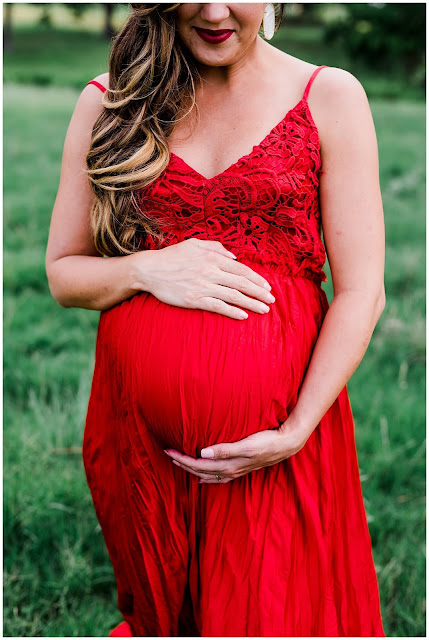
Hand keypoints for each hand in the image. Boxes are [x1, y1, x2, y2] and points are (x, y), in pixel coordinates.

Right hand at [139, 237, 275, 320]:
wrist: (149, 270)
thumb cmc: (171, 257)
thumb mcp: (194, 244)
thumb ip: (215, 248)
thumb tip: (234, 256)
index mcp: (212, 258)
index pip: (241, 270)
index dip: (257, 279)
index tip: (267, 287)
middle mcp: (210, 272)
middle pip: (241, 283)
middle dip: (259, 292)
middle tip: (272, 300)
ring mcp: (203, 286)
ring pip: (233, 296)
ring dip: (251, 303)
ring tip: (264, 310)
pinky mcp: (194, 299)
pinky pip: (218, 306)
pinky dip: (232, 311)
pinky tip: (243, 316)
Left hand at [164, 422, 311, 483]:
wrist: (286, 445)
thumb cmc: (267, 441)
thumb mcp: (246, 444)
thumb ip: (224, 449)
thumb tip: (201, 454)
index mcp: (228, 465)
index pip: (198, 465)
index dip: (182, 459)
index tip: (168, 451)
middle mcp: (230, 471)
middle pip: (199, 470)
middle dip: (182, 463)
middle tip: (167, 454)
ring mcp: (235, 471)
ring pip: (208, 474)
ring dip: (192, 469)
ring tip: (179, 464)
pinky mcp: (241, 467)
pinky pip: (218, 476)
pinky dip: (207, 476)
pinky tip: (203, 475)